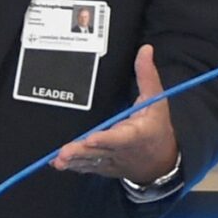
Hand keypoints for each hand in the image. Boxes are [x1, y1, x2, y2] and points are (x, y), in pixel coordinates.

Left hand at [53, 45, 179, 183]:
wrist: (161, 161)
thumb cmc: (156, 128)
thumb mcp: (156, 100)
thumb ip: (147, 75)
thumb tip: (145, 49)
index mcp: (136, 134)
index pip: (120, 137)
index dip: (106, 139)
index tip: (91, 139)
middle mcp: (121, 150)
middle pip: (99, 151)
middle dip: (81, 152)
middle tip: (64, 153)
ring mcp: (111, 160)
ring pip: (90, 162)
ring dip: (74, 161)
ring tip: (57, 161)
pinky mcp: (103, 166)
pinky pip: (87, 167)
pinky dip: (73, 167)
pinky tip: (57, 164)